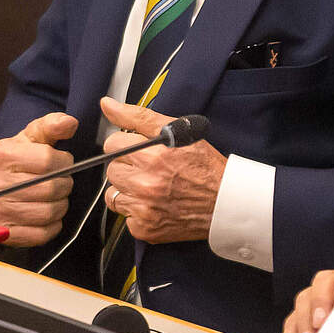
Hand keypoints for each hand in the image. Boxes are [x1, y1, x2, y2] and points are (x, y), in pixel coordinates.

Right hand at [0, 112, 78, 246]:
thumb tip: (69, 123)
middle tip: (62, 182)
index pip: (48, 160)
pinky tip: (47, 215)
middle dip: (64, 185)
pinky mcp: (4, 231)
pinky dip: (52, 226)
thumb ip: (52, 125)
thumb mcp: (33, 137)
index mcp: (3, 154)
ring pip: (48, 212)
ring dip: (60, 206)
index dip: (64, 162)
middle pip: (50, 188)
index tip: (63, 162)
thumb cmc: (19, 161)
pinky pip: (41, 234)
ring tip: (56, 198)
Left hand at [97, 98, 223, 243]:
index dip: (126, 144)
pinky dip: (136, 212)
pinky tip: (154, 205)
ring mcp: (144, 208)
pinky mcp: (144, 228)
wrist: (226, 204)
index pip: (112, 144)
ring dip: (127, 190)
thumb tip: (108, 104)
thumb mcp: (178, 131)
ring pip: (113, 194)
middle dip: (127, 167)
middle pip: (112, 169)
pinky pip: (124, 216)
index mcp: (153, 156)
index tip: (141, 151)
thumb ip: (138, 116)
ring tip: (151, 188)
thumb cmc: (205, 167)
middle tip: (150, 170)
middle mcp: (146, 183)